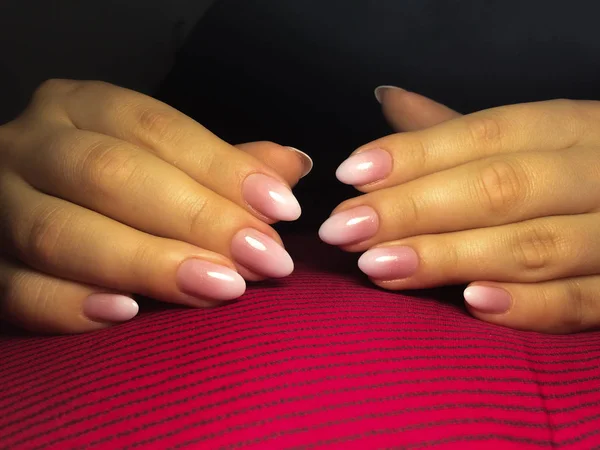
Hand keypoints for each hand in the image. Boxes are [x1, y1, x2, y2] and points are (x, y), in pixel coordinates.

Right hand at [0, 79, 311, 333]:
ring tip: (219, 288)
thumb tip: (292, 166)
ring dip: (148, 264)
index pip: (157, 130)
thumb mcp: (163, 158)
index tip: (280, 208)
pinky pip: (19, 288)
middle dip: (196, 220)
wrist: (37, 200)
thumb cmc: (115, 180)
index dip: (223, 169)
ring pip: (63, 234)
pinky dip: (71, 305)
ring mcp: (1, 203)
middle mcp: (33, 145)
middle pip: (112, 177)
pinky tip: (127, 314)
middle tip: (261, 259)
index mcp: (83, 107)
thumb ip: (223, 165)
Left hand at [321, 85, 599, 333]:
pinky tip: (470, 302)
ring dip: (449, 257)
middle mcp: (599, 172)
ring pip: (533, 246)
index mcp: (570, 127)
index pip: (484, 135)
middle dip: (413, 210)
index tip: (350, 174)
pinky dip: (528, 305)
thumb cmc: (572, 172)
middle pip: (499, 188)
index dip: (414, 155)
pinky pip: (582, 302)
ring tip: (379, 266)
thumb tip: (389, 100)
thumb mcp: (530, 141)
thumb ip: (457, 132)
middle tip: (344, 230)